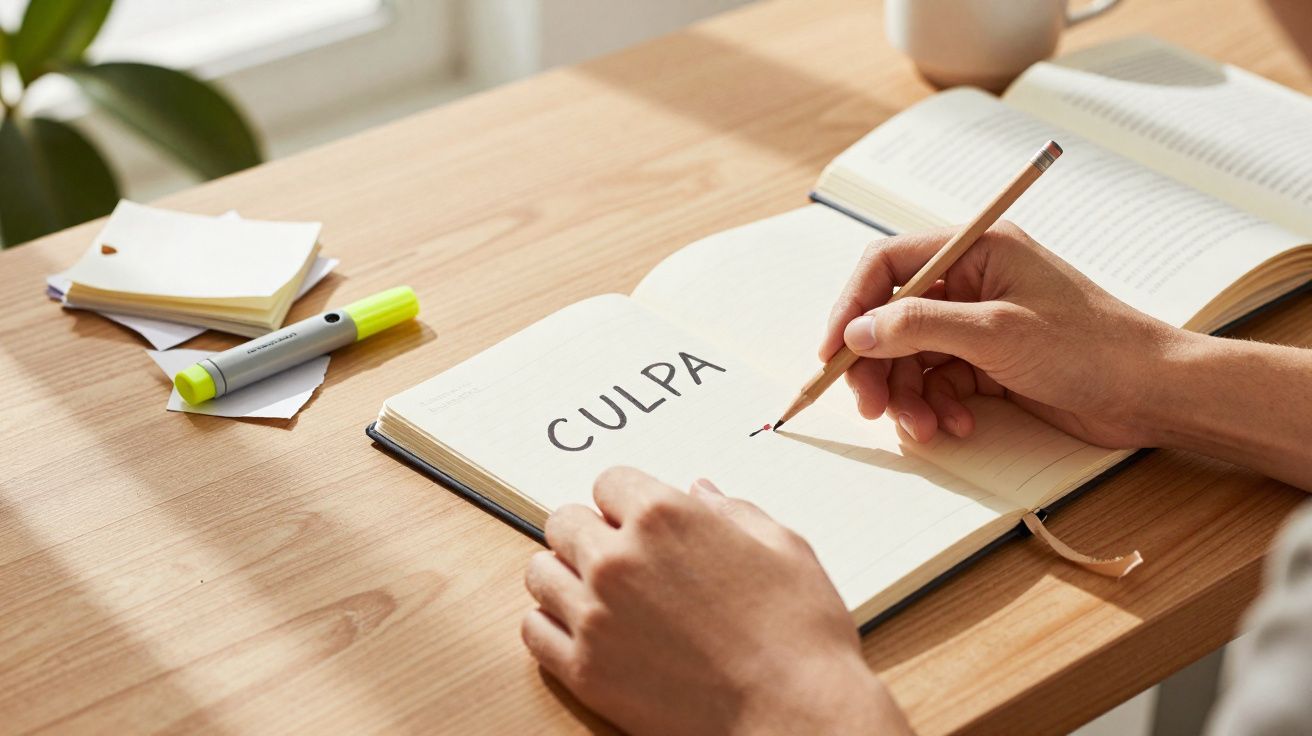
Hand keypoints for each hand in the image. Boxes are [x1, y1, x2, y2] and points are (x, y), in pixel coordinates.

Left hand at [521, 467, 911, 735]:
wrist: (796, 715)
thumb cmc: (800, 634)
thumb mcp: (783, 547)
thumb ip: (732, 510)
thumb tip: (699, 492)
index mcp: (664, 516)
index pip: (609, 481)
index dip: (627, 501)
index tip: (639, 520)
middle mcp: (617, 559)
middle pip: (565, 522)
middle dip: (591, 533)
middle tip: (619, 557)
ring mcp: (594, 616)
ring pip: (541, 572)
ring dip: (565, 576)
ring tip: (597, 594)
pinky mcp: (584, 669)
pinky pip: (534, 631)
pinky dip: (552, 626)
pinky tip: (585, 630)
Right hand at [821, 221, 1192, 448]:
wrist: (1152, 393)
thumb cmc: (1090, 348)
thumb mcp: (997, 333)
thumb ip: (920, 326)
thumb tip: (857, 331)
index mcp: (975, 251)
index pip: (888, 265)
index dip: (852, 306)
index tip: (832, 352)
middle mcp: (971, 282)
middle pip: (892, 317)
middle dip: (877, 365)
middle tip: (869, 407)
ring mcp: (979, 323)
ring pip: (912, 357)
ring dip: (908, 396)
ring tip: (923, 428)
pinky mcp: (988, 362)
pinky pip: (938, 382)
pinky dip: (937, 407)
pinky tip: (957, 426)